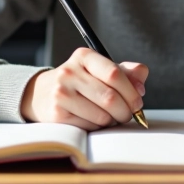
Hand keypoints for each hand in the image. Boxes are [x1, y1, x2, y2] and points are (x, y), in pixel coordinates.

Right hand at [20, 47, 147, 129]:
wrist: (42, 94)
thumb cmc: (79, 82)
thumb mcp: (99, 70)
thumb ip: (125, 72)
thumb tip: (142, 79)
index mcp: (84, 56)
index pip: (114, 73)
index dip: (131, 91)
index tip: (138, 102)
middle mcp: (69, 72)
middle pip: (110, 97)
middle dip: (126, 110)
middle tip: (128, 114)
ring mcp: (61, 93)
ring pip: (101, 115)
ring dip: (112, 120)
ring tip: (109, 116)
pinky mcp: (57, 113)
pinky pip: (89, 126)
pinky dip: (97, 126)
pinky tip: (93, 119)